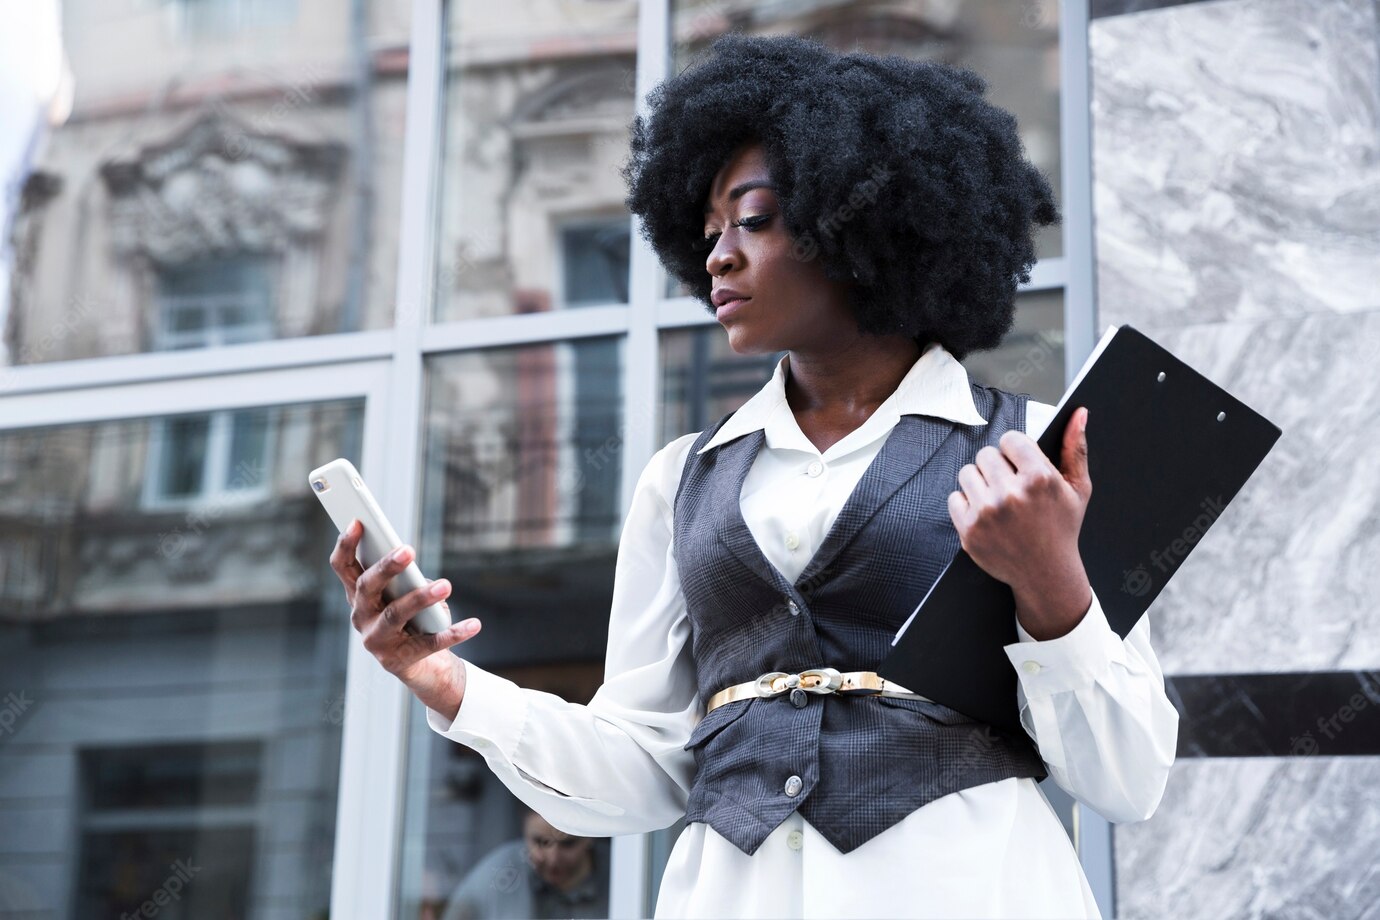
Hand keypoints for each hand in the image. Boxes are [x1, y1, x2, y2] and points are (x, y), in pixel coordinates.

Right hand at [329, 519, 481, 720]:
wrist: (422, 666)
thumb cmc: (412, 620)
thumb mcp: (404, 595)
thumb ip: (404, 581)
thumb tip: (419, 578)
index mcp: (359, 596)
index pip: (343, 567)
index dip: (346, 545)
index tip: (358, 522)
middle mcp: (361, 617)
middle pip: (367, 587)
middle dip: (387, 567)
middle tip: (408, 550)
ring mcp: (377, 641)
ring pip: (395, 614)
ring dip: (420, 598)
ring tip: (445, 585)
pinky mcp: (400, 661)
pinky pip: (431, 644)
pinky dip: (454, 633)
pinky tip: (474, 624)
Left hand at [947, 407, 1093, 639]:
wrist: (1046, 574)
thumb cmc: (1062, 528)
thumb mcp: (1078, 489)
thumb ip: (1076, 448)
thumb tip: (1078, 414)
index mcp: (1038, 479)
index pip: (1010, 439)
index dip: (1016, 451)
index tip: (1020, 464)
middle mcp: (1010, 494)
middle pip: (986, 454)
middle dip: (998, 467)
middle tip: (1010, 486)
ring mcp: (986, 513)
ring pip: (967, 473)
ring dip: (980, 483)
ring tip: (998, 500)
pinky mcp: (968, 530)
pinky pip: (954, 497)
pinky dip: (966, 504)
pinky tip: (986, 515)